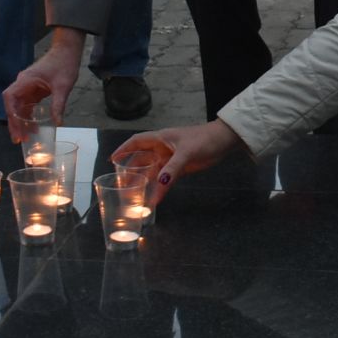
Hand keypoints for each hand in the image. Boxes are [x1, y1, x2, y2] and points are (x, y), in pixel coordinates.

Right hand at [2, 28, 86, 136]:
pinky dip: (28, 116)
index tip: (15, 127)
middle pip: (12, 105)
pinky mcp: (34, 89)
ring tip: (25, 137)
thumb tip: (58, 123)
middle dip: (14, 122)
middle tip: (18, 139)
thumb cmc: (64, 64)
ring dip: (21, 121)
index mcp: (25, 80)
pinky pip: (27, 105)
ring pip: (19, 106)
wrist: (67, 51)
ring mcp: (27, 86)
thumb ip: (58, 105)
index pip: (10, 97)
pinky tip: (33, 126)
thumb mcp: (63, 86)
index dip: (10, 113)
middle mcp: (23, 83)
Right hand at [113, 121, 245, 206]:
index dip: (123, 150)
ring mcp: (171, 159)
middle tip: (121, 186)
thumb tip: (159, 184)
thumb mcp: (187, 152)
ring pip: (153, 172)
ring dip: (144, 182)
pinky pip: (166, 179)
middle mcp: (162, 148)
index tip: (112, 160)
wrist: (224, 141)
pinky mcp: (180, 168)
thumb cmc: (204, 139)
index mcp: (161, 139)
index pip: (136, 142)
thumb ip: (172, 168)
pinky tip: (155, 199)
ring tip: (134, 196)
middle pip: (142, 160)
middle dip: (131, 172)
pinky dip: (160, 188)